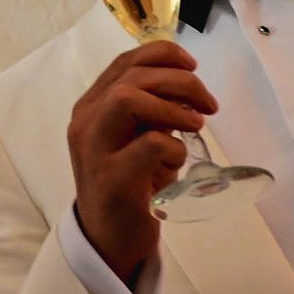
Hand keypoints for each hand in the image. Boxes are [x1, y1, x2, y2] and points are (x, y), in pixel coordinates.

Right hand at [68, 42, 216, 282]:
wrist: (107, 237)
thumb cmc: (128, 185)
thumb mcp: (136, 139)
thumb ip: (150, 112)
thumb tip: (187, 90)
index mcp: (91, 107)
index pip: (124, 62)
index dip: (163, 55)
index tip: (193, 66)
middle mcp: (86, 122)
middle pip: (131, 76)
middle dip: (180, 81)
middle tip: (208, 105)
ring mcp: (94, 149)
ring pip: (127, 98)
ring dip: (172, 107)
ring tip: (195, 125)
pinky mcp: (111, 178)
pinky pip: (150, 144)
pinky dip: (173, 147)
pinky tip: (177, 162)